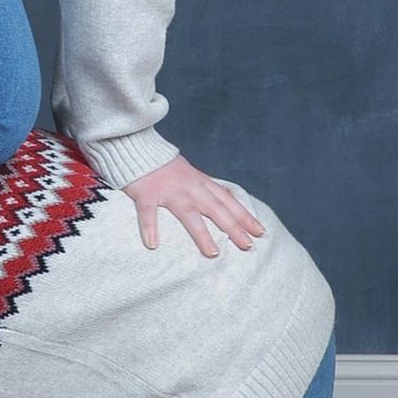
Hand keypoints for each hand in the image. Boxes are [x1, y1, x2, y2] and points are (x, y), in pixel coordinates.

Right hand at [120, 154, 265, 256]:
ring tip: (213, 253)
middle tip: (248, 246)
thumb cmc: (163, 165)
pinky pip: (148, 212)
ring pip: (188, 213)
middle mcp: (189, 186)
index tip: (260, 232)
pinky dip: (150, 227)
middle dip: (233, 227)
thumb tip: (224, 202)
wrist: (137, 145)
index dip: (244, 216)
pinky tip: (153, 244)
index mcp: (200, 182)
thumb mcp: (190, 173)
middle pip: (215, 208)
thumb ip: (205, 188)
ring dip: (202, 233)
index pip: (228, 201)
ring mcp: (168, 190)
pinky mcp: (146, 192)